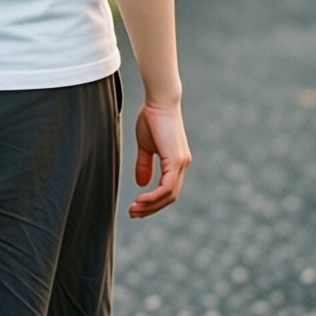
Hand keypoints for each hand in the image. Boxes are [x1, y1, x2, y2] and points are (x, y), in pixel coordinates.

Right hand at [129, 100, 191, 217]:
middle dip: (151, 208)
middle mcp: (183, 164)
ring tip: (134, 210)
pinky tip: (140, 200)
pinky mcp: (176, 161)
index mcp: (177, 162)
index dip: (153, 201)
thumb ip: (145, 164)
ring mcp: (181, 163)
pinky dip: (153, 197)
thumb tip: (141, 183)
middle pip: (170, 197)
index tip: (136, 207)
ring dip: (150, 206)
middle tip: (133, 214)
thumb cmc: (152, 118)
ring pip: (169, 195)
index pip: (168, 190)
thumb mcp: (145, 146)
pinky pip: (166, 187)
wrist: (159, 101)